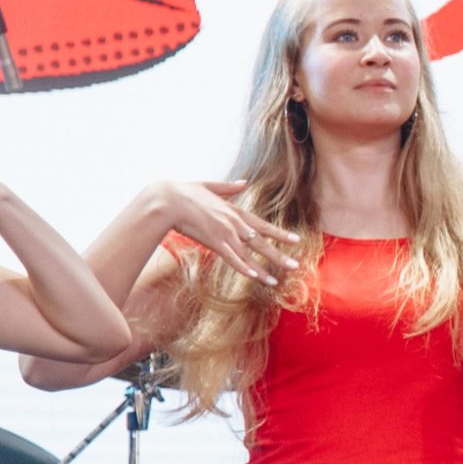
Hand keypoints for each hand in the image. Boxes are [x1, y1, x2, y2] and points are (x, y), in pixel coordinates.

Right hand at [156, 180, 299, 284]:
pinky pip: (230, 258)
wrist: (166, 200)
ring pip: (248, 255)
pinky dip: (242, 267)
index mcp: (234, 211)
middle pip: (261, 242)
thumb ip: (228, 187)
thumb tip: (243, 182)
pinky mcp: (212, 242)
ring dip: (262, 270)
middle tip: (295, 265)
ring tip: (276, 281)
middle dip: (279, 255)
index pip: (263, 225)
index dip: (280, 234)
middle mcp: (234, 223)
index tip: (296, 240)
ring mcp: (224, 233)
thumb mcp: (209, 185)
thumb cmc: (183, 192)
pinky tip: (253, 277)